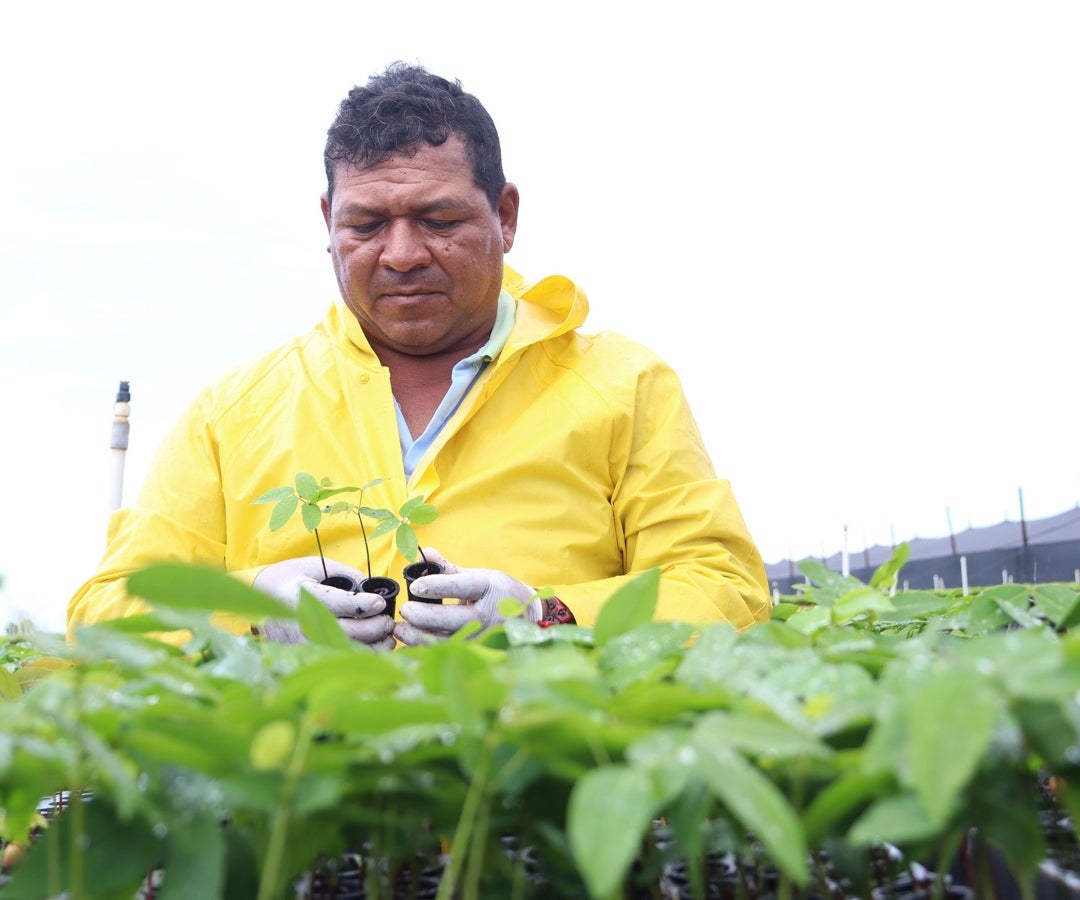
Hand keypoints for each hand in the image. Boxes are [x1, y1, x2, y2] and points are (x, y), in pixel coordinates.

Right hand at [253, 556, 395, 649]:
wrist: (259, 597)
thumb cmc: (292, 577)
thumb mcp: (316, 566)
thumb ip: (346, 576)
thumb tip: (376, 589)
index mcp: (301, 595)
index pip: (336, 603)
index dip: (362, 605)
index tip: (379, 602)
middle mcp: (300, 622)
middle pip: (345, 632)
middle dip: (374, 628)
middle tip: (388, 622)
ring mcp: (301, 643)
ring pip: (344, 651)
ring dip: (371, 648)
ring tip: (387, 638)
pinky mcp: (304, 655)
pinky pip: (337, 659)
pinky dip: (360, 657)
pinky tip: (375, 650)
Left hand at [394, 549, 541, 645]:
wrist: (527, 617)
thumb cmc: (498, 592)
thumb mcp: (479, 576)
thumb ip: (449, 568)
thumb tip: (425, 553)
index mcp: (488, 589)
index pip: (461, 587)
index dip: (438, 586)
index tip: (416, 586)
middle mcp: (486, 615)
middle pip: (453, 619)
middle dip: (426, 616)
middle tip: (405, 610)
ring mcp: (482, 637)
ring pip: (447, 640)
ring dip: (420, 636)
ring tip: (400, 629)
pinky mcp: (476, 652)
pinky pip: (448, 652)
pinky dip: (427, 648)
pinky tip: (410, 643)